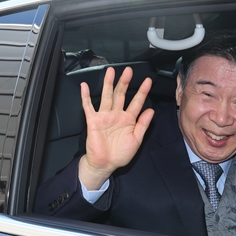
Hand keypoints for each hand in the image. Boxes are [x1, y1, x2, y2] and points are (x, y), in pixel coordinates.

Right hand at [78, 67, 154, 189]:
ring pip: (107, 97)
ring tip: (110, 71)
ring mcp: (105, 116)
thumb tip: (151, 111)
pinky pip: (89, 107)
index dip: (142, 91)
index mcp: (129, 119)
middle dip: (125, 82)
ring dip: (108, 84)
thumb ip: (143, 124)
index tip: (148, 81)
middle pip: (121, 95)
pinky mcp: (93, 121)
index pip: (137, 102)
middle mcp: (117, 115)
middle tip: (128, 70)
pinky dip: (86, 96)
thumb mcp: (136, 139)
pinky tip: (85, 86)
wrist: (105, 164)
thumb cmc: (121, 154)